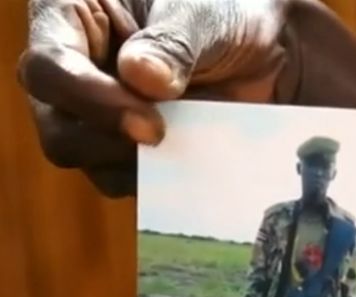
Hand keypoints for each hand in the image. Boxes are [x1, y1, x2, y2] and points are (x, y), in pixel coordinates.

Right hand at [17, 0, 297, 196]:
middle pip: (61, 132)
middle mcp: (76, 76)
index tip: (149, 125)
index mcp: (71, 20)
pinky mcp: (138, 153)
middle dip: (111, 146)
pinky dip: (168, 182)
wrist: (268, 46)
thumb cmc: (223, 10)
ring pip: (98, 167)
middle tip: (166, 141)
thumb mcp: (203, 12)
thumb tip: (142, 79)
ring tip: (194, 145)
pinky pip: (139, 183)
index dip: (91, 102)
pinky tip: (202, 165)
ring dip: (144, 168)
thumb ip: (173, 42)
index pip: (50, 69)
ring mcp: (104, 121)